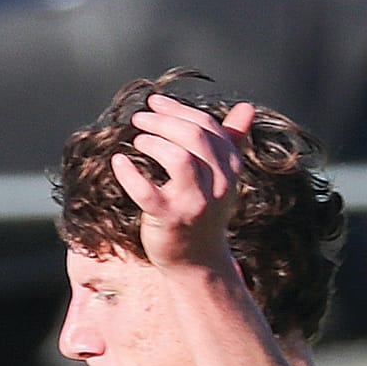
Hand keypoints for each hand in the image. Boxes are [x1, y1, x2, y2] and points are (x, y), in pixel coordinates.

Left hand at [113, 92, 255, 271]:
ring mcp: (195, 203)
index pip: (207, 126)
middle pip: (194, 137)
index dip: (178, 109)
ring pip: (178, 158)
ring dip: (153, 142)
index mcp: (230, 168)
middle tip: (140, 119)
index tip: (155, 103)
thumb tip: (247, 107)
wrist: (197, 262)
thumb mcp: (221, 177)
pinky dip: (130, 173)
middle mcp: (217, 184)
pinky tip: (119, 161)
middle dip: (163, 121)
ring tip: (137, 139)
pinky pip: (147, 191)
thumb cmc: (204, 213)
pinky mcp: (170, 219)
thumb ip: (231, 141)